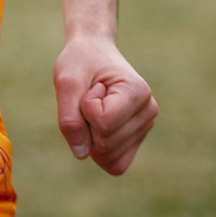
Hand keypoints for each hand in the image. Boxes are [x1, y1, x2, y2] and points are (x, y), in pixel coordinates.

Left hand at [54, 36, 157, 176]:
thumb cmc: (80, 63)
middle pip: (106, 145)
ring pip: (110, 157)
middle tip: (92, 97)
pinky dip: (100, 152)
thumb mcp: (67, 82)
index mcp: (138, 92)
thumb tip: (81, 155)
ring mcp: (145, 126)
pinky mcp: (137, 138)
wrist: (93, 52)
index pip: (103, 123)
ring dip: (92, 135)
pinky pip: (116, 164)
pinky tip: (97, 127)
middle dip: (87, 124)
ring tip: (97, 107)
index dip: (85, 108)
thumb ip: (69, 119)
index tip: (91, 87)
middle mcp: (149, 111)